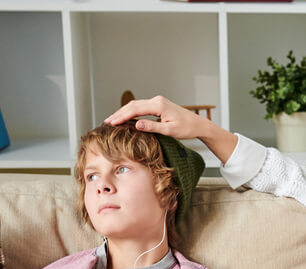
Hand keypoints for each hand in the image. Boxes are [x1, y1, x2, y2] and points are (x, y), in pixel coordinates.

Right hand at [104, 95, 238, 164]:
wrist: (198, 124)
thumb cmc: (186, 129)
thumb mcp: (169, 131)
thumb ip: (152, 127)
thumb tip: (136, 125)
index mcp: (158, 105)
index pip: (135, 110)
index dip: (122, 116)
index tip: (111, 122)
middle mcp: (157, 101)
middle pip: (133, 105)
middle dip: (119, 113)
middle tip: (107, 121)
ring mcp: (157, 102)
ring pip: (136, 105)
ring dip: (124, 112)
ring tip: (113, 120)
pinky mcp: (159, 105)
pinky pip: (141, 107)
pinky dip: (131, 112)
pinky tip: (125, 118)